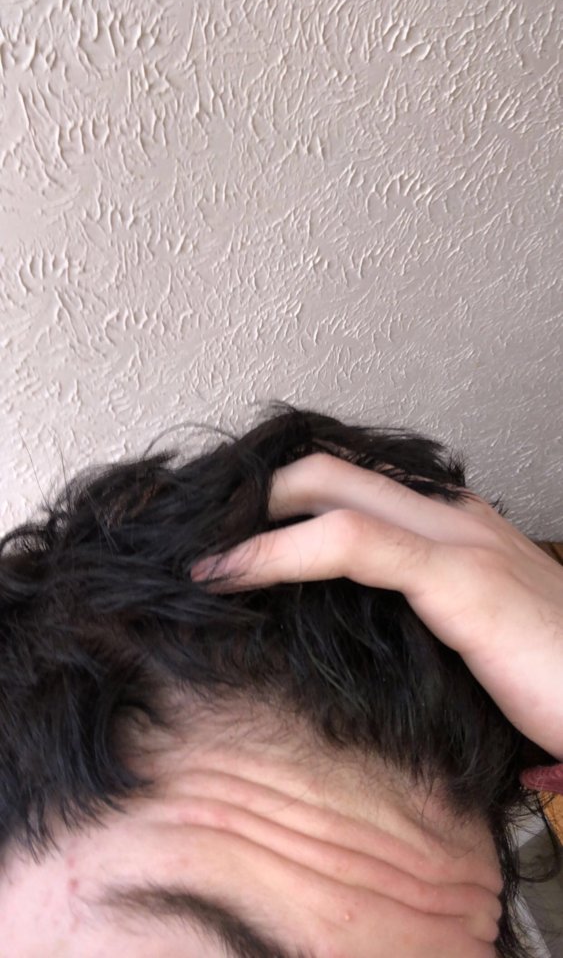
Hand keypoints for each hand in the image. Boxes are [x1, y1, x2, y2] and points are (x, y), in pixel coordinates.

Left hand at [192, 453, 562, 760]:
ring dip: (251, 515)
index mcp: (456, 529)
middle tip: (208, 535)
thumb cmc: (554, 682)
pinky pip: (349, 542)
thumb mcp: (469, 642)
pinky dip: (275, 551)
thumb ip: (417, 622)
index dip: (286, 500)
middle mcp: (454, 516)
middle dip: (259, 494)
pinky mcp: (457, 578)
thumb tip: (351, 641)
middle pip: (331, 469)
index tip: (232, 533)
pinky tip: (228, 572)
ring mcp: (456, 539)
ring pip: (330, 487)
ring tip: (200, 552)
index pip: (355, 487)